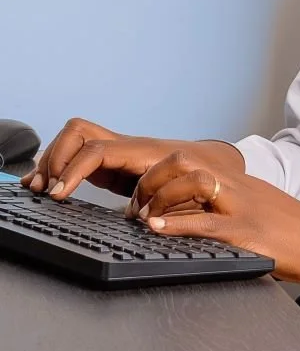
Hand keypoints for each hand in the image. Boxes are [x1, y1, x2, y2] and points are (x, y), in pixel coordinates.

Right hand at [19, 117, 244, 200]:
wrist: (211, 164)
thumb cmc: (202, 179)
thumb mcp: (187, 191)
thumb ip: (167, 202)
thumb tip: (142, 218)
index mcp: (142, 152)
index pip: (98, 151)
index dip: (73, 171)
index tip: (57, 195)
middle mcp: (126, 146)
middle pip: (79, 131)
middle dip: (56, 157)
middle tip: (45, 188)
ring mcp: (116, 151)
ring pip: (75, 137)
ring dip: (52, 158)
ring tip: (37, 187)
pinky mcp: (111, 163)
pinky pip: (78, 154)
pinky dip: (58, 166)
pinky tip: (44, 184)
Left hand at [130, 151, 299, 294]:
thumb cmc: (290, 230)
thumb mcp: (252, 208)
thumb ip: (221, 207)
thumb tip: (184, 218)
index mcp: (233, 180)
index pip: (186, 159)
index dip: (153, 172)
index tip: (138, 197)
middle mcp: (234, 185)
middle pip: (182, 160)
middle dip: (149, 179)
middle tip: (136, 206)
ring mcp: (240, 206)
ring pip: (192, 181)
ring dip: (160, 197)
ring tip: (144, 216)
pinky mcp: (247, 232)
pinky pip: (206, 222)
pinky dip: (178, 224)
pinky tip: (159, 228)